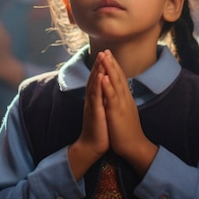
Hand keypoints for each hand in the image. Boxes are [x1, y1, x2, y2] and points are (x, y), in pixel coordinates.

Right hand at [69, 52, 109, 179]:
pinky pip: (96, 97)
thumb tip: (106, 93)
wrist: (92, 147)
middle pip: (95, 78)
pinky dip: (98, 85)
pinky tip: (101, 76)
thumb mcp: (102, 112)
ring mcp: (92, 105)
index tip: (107, 56)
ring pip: (94, 84)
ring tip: (101, 58)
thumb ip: (102, 101)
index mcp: (95, 100)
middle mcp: (92, 100)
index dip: (102, 67)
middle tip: (103, 51)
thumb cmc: (99, 130)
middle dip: (99, 64)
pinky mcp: (94, 112)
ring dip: (97, 70)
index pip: (98, 80)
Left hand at [99, 50, 156, 174]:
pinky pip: (112, 97)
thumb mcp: (124, 112)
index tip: (108, 55)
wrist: (134, 146)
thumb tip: (117, 94)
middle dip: (111, 62)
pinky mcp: (118, 112)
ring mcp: (122, 104)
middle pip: (118, 77)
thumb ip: (121, 102)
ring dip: (110, 69)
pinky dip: (108, 86)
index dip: (114, 66)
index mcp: (125, 98)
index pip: (120, 79)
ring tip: (104, 56)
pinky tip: (104, 76)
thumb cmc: (127, 131)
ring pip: (116, 83)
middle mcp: (125, 98)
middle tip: (106, 49)